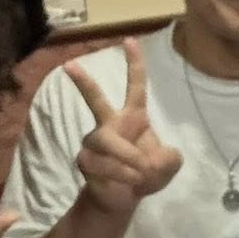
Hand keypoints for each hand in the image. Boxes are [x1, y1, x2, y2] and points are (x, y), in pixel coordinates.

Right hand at [64, 38, 183, 215]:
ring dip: (127, 158)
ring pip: (105, 141)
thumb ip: (170, 159)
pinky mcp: (84, 160)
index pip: (135, 86)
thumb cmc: (146, 173)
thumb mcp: (168, 165)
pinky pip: (102, 164)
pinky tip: (131, 183)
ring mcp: (94, 141)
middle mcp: (110, 124)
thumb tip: (154, 158)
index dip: (134, 63)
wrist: (125, 198)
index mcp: (133, 117)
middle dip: (83, 82)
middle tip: (68, 65)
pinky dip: (122, 175)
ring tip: (141, 172)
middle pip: (96, 100)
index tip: (130, 40)